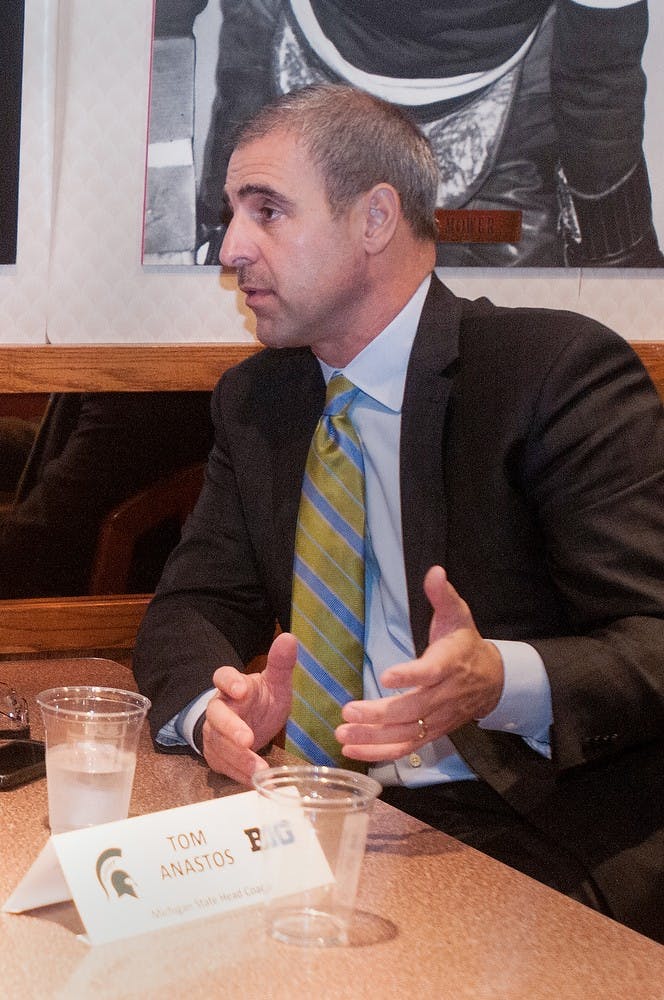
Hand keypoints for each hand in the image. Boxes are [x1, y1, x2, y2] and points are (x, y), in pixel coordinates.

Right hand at [202, 631, 296, 783]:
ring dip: (238, 758)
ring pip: (220, 746)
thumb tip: (289, 638)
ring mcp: (215, 735)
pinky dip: (239, 774)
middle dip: (230, 729)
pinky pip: (225, 767)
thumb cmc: (262, 700)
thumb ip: (281, 664)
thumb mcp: (275, 683)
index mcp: (232, 686)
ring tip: (259, 769)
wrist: (250, 725)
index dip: (230, 682)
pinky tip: (255, 780)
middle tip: (247, 739)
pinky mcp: (218, 757)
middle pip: (216, 717)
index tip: (242, 689)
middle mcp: (219, 710)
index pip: (222, 677)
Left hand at [336, 566, 503, 762]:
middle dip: (379, 714)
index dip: (410, 675)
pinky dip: (380, 753)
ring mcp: (438, 719)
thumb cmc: (465, 643)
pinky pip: (406, 747)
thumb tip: (435, 571)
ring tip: (343, 735)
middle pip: (412, 710)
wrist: (493, 680)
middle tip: (348, 710)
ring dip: (374, 738)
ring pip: (406, 734)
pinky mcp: (431, 732)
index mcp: (449, 664)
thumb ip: (443, 595)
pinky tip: (353, 751)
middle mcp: (444, 696)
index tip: (387, 675)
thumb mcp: (458, 614)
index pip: (430, 673)